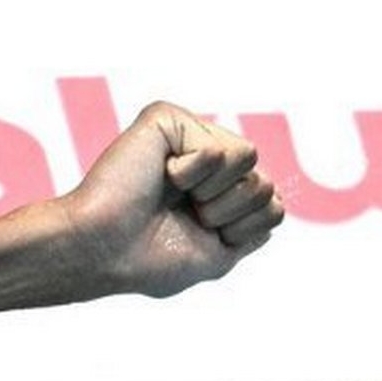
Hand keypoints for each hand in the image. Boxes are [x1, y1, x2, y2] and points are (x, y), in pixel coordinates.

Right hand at [62, 102, 283, 298]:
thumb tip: (276, 199)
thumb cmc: (150, 260)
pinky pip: (216, 149)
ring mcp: (188, 134)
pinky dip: (191, 176)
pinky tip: (160, 177)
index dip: (245, 230)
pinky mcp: (168, 119)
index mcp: (216, 189)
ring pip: (249, 159)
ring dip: (215, 194)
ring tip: (176, 196)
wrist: (105, 253)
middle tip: (186, 216)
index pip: (273, 204)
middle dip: (231, 212)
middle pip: (265, 183)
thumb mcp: (219, 253)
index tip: (203, 237)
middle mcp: (205, 157)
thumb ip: (254, 225)